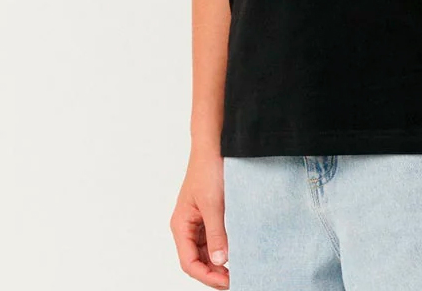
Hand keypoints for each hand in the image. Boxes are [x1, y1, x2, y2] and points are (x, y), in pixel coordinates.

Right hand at [169, 145, 230, 287]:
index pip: (189, 262)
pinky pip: (216, 237)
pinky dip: (225, 246)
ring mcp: (199, 221)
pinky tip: (238, 250)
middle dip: (215, 272)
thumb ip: (216, 233)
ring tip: (240, 267)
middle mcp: (188, 226)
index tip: (228, 281)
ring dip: (220, 261)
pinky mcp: (211, 214)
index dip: (207, 276)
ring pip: (207, 251)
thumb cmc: (208, 168)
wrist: (214, 144)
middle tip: (237, 277)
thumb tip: (220, 261)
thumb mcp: (213, 204)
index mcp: (181, 225)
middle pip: (198, 260)